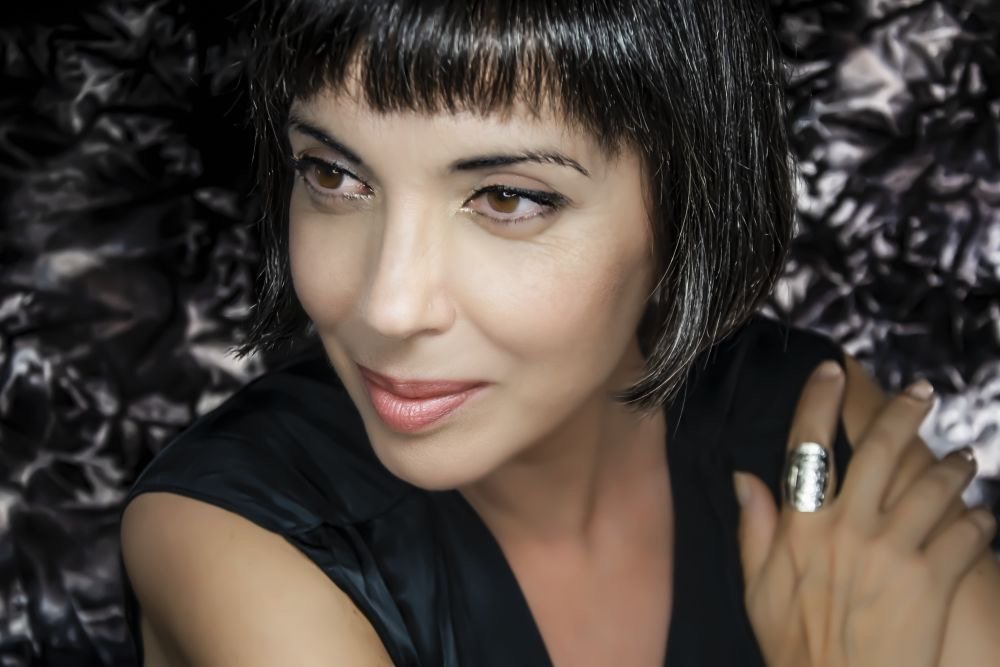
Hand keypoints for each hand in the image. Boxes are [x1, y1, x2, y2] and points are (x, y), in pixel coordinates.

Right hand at [731, 361, 996, 666]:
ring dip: (953, 465)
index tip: (832, 370)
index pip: (807, 446)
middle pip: (880, 451)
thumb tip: (744, 478)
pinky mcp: (933, 580)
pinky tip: (983, 515)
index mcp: (801, 526)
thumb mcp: (757, 587)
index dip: (819, 401)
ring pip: (932, 486)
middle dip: (903, 412)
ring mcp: (894, 552)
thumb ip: (754, 528)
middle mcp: (847, 528)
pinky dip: (979, 519)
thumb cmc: (795, 646)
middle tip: (923, 391)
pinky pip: (965, 535)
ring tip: (964, 456)